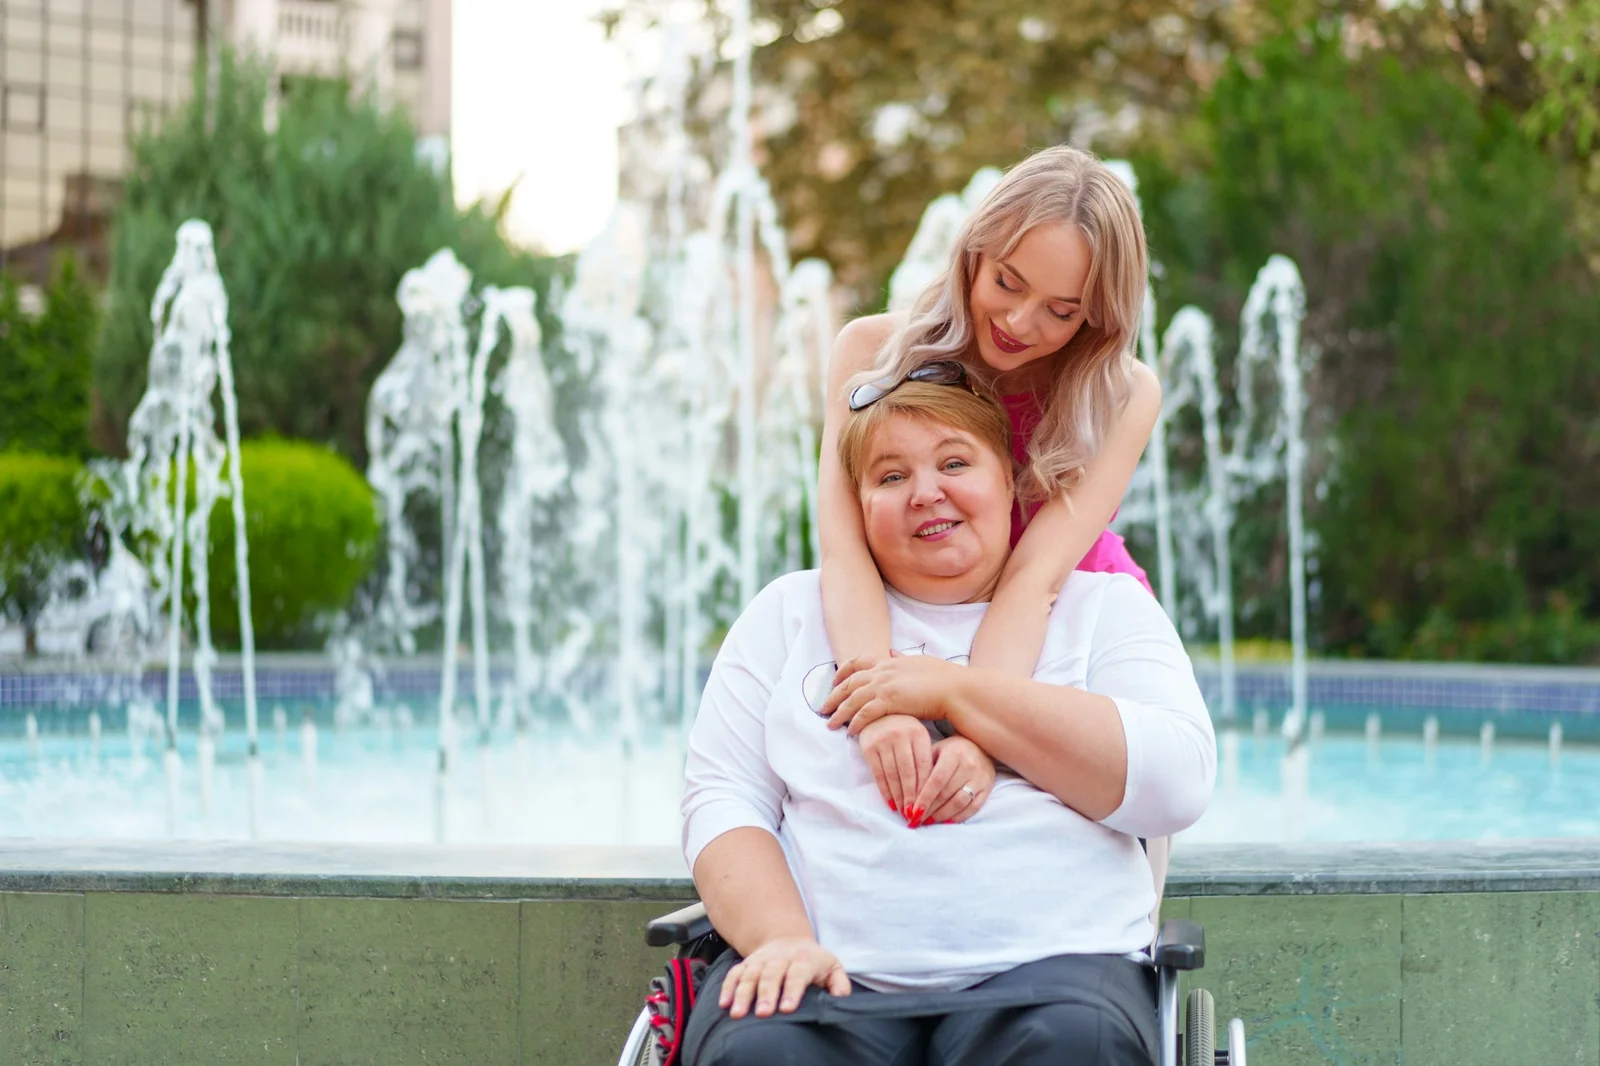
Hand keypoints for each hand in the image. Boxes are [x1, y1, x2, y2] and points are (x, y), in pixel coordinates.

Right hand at [719, 936, 851, 1017]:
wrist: (788, 939)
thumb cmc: (813, 961)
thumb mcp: (832, 967)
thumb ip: (839, 984)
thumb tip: (839, 999)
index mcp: (803, 960)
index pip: (797, 974)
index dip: (792, 990)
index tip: (788, 1008)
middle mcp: (780, 958)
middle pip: (771, 975)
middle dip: (766, 994)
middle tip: (763, 1013)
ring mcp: (761, 961)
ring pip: (750, 975)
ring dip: (743, 994)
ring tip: (738, 1013)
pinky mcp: (747, 964)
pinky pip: (734, 974)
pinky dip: (727, 987)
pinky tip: (724, 1003)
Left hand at [822, 651, 961, 734]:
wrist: (957, 689)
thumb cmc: (946, 679)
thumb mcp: (921, 662)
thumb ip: (903, 658)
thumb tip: (892, 651)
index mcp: (891, 661)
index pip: (859, 662)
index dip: (843, 672)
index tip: (834, 682)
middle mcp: (884, 670)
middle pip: (850, 681)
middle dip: (834, 695)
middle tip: (823, 707)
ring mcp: (886, 684)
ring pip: (853, 699)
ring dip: (839, 712)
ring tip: (830, 724)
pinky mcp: (890, 700)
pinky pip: (865, 713)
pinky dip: (855, 722)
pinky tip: (850, 732)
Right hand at [857, 714, 932, 818]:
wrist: (876, 713)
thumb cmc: (903, 729)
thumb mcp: (918, 736)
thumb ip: (925, 757)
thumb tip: (932, 790)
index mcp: (918, 733)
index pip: (924, 766)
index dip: (926, 787)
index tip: (929, 805)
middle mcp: (901, 735)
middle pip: (909, 773)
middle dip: (912, 797)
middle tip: (916, 815)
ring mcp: (883, 740)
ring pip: (893, 775)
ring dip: (899, 797)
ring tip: (904, 813)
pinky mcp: (869, 747)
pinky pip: (878, 774)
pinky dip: (885, 791)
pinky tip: (891, 803)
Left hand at [909, 736, 995, 825]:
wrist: (981, 746)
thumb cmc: (952, 750)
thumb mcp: (937, 750)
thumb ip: (924, 766)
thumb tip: (909, 792)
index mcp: (954, 753)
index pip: (937, 780)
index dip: (924, 798)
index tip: (912, 811)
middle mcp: (969, 766)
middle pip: (946, 794)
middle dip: (929, 809)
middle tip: (915, 819)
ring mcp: (980, 779)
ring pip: (959, 803)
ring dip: (941, 815)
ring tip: (928, 821)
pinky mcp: (987, 789)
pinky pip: (972, 808)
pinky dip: (957, 817)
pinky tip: (945, 821)